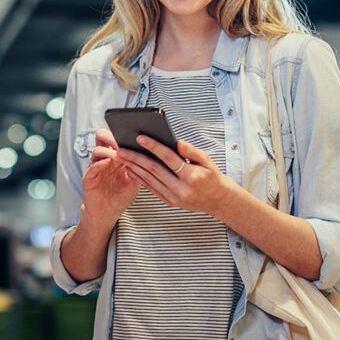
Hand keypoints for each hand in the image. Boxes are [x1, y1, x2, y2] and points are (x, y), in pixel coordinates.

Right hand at [82, 128, 140, 223]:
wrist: (108, 213)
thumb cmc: (121, 195)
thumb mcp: (135, 179)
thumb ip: (141, 166)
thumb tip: (154, 154)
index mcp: (114, 155)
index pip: (114, 136)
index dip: (123, 133)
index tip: (135, 136)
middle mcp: (103, 158)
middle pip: (102, 136)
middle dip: (113, 136)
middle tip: (124, 142)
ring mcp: (95, 167)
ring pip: (97, 150)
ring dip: (109, 151)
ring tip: (119, 155)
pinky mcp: (88, 178)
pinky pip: (92, 167)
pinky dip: (100, 163)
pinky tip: (109, 162)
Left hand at [117, 135, 231, 215]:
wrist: (217, 200)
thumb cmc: (212, 177)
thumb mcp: (207, 161)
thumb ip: (191, 151)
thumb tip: (176, 142)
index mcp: (192, 176)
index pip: (168, 158)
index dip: (153, 146)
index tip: (140, 137)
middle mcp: (181, 189)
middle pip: (154, 169)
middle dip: (136, 158)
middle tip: (121, 148)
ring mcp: (174, 198)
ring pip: (149, 179)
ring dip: (133, 167)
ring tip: (122, 157)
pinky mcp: (169, 202)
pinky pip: (151, 188)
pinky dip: (139, 178)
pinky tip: (131, 169)